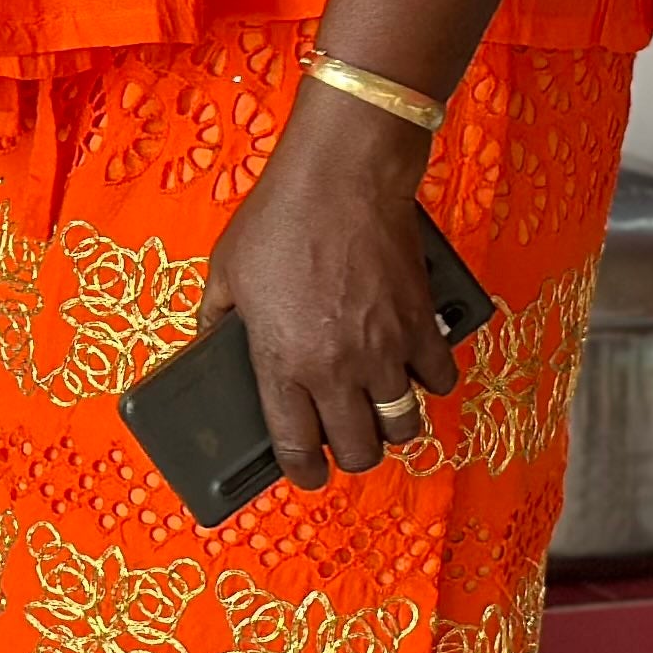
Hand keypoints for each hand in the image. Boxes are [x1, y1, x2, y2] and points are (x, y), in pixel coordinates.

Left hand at [196, 89, 461, 489]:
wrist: (342, 178)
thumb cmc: (278, 219)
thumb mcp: (225, 271)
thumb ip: (216, 318)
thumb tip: (211, 342)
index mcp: (283, 362)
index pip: (296, 445)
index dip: (302, 471)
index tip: (306, 474)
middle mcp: (336, 369)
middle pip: (358, 450)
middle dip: (351, 455)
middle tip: (346, 441)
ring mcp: (385, 351)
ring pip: (404, 425)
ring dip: (393, 426)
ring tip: (381, 410)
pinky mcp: (421, 326)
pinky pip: (440, 381)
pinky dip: (430, 382)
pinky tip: (415, 369)